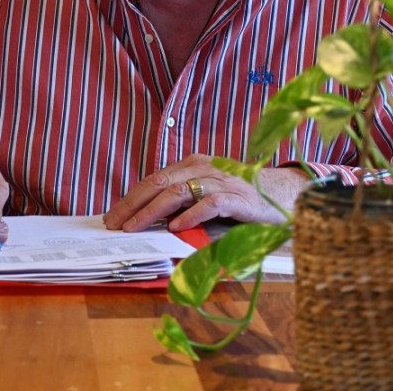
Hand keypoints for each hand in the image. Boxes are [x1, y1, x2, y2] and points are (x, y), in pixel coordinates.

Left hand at [103, 155, 307, 232]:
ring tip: (136, 227)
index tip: (112, 217)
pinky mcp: (238, 197)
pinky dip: (192, 215)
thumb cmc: (238, 199)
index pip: (155, 179)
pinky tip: (177, 227)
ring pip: (180, 191)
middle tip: (115, 224)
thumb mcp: (204, 196)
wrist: (280, 196)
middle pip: (161, 182)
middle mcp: (205, 168)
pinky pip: (211, 203)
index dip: (131, 198)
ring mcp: (222, 181)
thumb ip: (180, 203)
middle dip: (134, 205)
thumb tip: (143, 220)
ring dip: (154, 211)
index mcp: (193, 165)